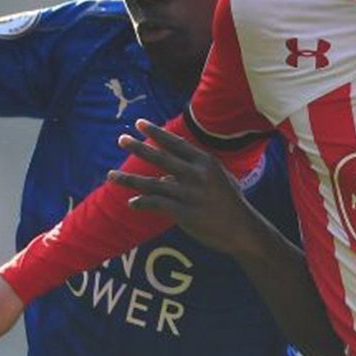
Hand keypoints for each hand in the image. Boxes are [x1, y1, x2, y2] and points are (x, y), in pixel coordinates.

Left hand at [108, 120, 263, 258]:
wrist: (244, 231)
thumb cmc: (231, 204)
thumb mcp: (219, 180)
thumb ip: (195, 173)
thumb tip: (166, 176)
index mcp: (206, 162)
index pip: (176, 143)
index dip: (156, 132)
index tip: (140, 124)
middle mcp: (196, 175)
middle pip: (160, 157)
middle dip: (138, 147)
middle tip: (121, 139)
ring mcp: (190, 194)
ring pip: (152, 183)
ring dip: (129, 179)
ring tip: (111, 175)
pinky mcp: (185, 213)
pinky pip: (157, 205)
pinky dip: (142, 203)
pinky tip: (132, 203)